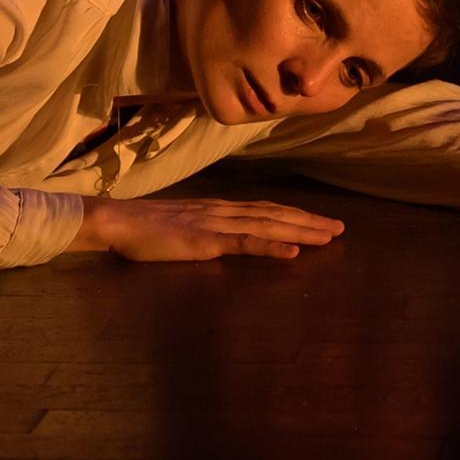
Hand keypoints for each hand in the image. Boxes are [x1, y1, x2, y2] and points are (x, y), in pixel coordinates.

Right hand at [73, 195, 344, 262]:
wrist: (118, 221)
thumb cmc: (142, 228)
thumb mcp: (180, 227)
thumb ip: (202, 230)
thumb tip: (216, 237)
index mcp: (218, 209)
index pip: (265, 209)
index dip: (294, 214)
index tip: (320, 220)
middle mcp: (224, 211)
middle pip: (275, 213)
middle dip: (309, 221)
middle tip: (340, 228)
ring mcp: (217, 224)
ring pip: (269, 224)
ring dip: (302, 230)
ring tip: (330, 236)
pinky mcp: (207, 241)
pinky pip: (246, 243)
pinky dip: (273, 245)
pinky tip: (294, 251)